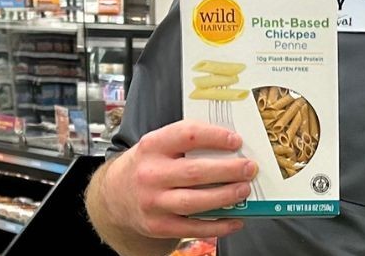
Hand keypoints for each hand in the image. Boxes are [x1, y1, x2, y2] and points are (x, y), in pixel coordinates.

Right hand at [96, 119, 256, 239]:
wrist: (115, 196)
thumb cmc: (146, 166)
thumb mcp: (157, 146)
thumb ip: (186, 142)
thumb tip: (228, 146)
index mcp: (152, 146)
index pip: (186, 136)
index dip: (214, 137)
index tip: (235, 140)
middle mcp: (150, 174)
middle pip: (195, 172)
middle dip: (228, 170)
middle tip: (249, 168)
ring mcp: (154, 202)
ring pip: (195, 201)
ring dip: (225, 196)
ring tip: (244, 190)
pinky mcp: (159, 225)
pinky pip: (194, 227)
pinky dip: (218, 226)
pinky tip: (235, 219)